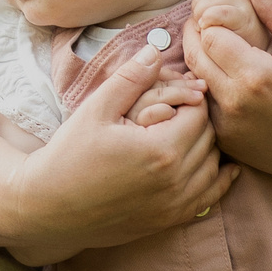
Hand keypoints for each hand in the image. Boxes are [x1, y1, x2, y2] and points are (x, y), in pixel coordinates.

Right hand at [3, 44, 238, 264]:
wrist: (49, 208)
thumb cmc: (69, 156)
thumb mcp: (96, 110)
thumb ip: (130, 78)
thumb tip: (156, 49)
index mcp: (161, 150)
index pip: (198, 112)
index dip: (188, 97)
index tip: (173, 93)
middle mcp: (175, 181)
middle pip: (209, 138)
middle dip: (198, 119)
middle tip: (178, 110)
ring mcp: (174, 205)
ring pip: (214, 167)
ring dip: (207, 147)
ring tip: (188, 133)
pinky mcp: (169, 220)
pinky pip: (209, 198)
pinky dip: (219, 181)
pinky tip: (222, 168)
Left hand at [179, 0, 271, 191]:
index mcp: (255, 74)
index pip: (209, 34)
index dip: (212, 21)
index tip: (220, 16)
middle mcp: (234, 102)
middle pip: (194, 57)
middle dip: (197, 36)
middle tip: (206, 25)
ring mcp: (228, 127)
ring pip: (195, 84)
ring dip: (200, 64)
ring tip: (216, 51)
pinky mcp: (227, 143)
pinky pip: (204, 109)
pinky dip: (207, 92)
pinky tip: (225, 81)